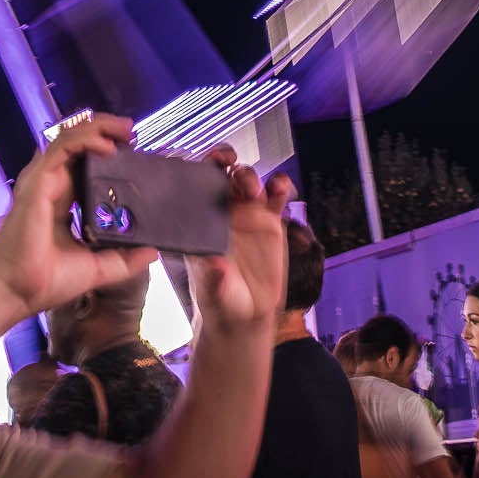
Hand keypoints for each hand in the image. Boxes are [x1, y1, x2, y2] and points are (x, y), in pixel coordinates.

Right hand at [0, 114, 155, 317]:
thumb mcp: (97, 268)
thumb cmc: (43, 282)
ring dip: (98, 127)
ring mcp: (42, 181)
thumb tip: (151, 252)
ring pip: (69, 139)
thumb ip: (124, 259)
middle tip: (132, 132)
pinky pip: (62, 148)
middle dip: (105, 131)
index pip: (83, 165)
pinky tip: (107, 145)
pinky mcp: (38, 181)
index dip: (106, 153)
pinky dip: (85, 140)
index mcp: (61, 202)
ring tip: (125, 128)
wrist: (16, 292)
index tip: (131, 151)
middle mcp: (50, 186)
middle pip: (78, 146)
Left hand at [184, 147, 294, 338]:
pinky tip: (280, 189)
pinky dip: (280, 187)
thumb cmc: (220, 300)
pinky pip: (276, 197)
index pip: (198, 185)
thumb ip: (213, 278)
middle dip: (229, 165)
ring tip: (255, 192)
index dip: (202, 167)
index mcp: (200, 222)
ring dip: (252, 177)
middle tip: (234, 174)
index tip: (208, 162)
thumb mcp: (213, 292)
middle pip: (225, 175)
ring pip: (250, 181)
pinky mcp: (271, 222)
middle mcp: (223, 212)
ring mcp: (248, 215)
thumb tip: (215, 265)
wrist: (245, 314)